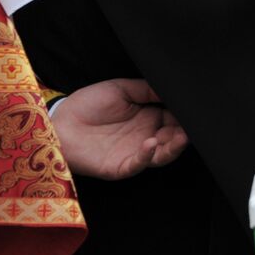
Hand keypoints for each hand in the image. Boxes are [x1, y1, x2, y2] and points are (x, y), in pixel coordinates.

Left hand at [51, 79, 188, 179]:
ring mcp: (134, 153)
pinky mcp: (120, 167)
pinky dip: (147, 156)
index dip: (186, 115)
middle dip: (186, 132)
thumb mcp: (121, 88)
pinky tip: (151, 143)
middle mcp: (146, 136)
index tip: (195, 108)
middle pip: (174, 138)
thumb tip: (173, 87)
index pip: (175, 119)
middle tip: (194, 124)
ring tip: (182, 136)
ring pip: (162, 155)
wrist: (59, 122)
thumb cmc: (88, 103)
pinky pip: (138, 165)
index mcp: (149, 118)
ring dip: (174, 147)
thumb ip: (147, 89)